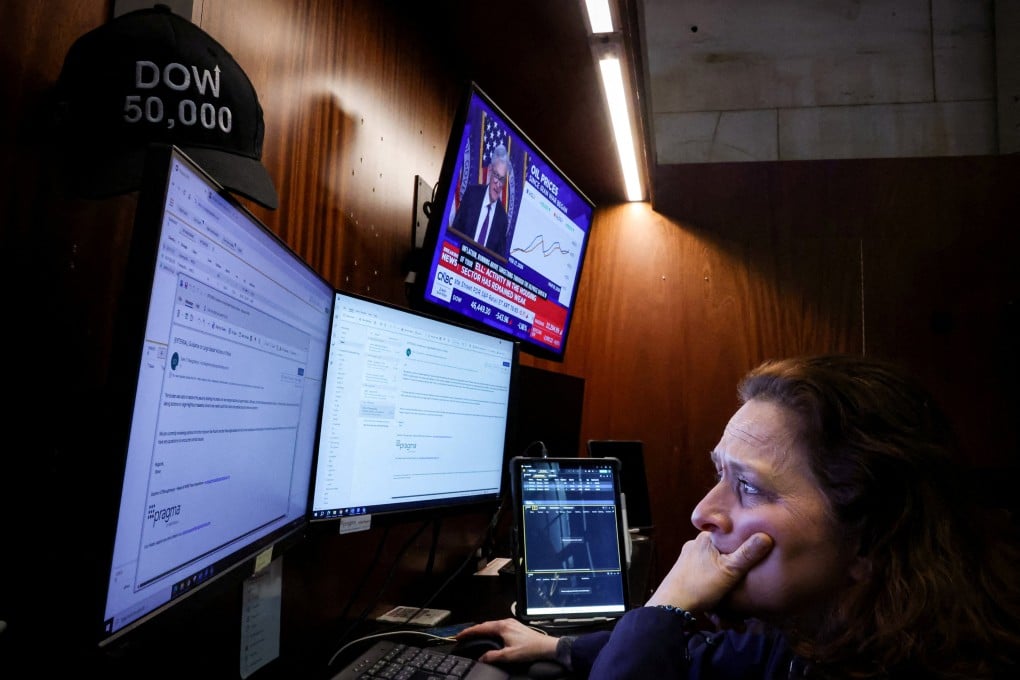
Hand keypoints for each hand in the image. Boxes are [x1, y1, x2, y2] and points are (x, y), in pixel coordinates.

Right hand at [454, 618, 557, 664]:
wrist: (546, 646)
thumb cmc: (530, 649)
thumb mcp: (509, 656)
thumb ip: (493, 656)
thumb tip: (482, 658)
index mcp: (502, 627)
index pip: (480, 628)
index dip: (468, 632)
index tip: (459, 636)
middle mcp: (506, 622)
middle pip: (485, 624)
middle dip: (473, 630)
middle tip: (464, 636)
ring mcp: (511, 623)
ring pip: (492, 625)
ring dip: (482, 629)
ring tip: (474, 635)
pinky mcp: (515, 626)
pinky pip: (498, 626)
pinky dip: (490, 630)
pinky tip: (490, 635)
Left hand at [645, 531, 772, 611]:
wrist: (671, 607)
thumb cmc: (700, 586)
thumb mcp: (730, 570)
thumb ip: (748, 554)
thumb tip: (766, 536)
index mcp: (705, 538)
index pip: (730, 533)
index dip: (743, 542)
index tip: (754, 555)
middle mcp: (695, 546)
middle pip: (723, 552)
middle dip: (734, 571)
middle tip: (744, 584)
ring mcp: (688, 560)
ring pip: (714, 568)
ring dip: (725, 586)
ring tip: (732, 605)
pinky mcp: (685, 574)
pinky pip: (705, 578)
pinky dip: (714, 591)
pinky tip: (719, 606)